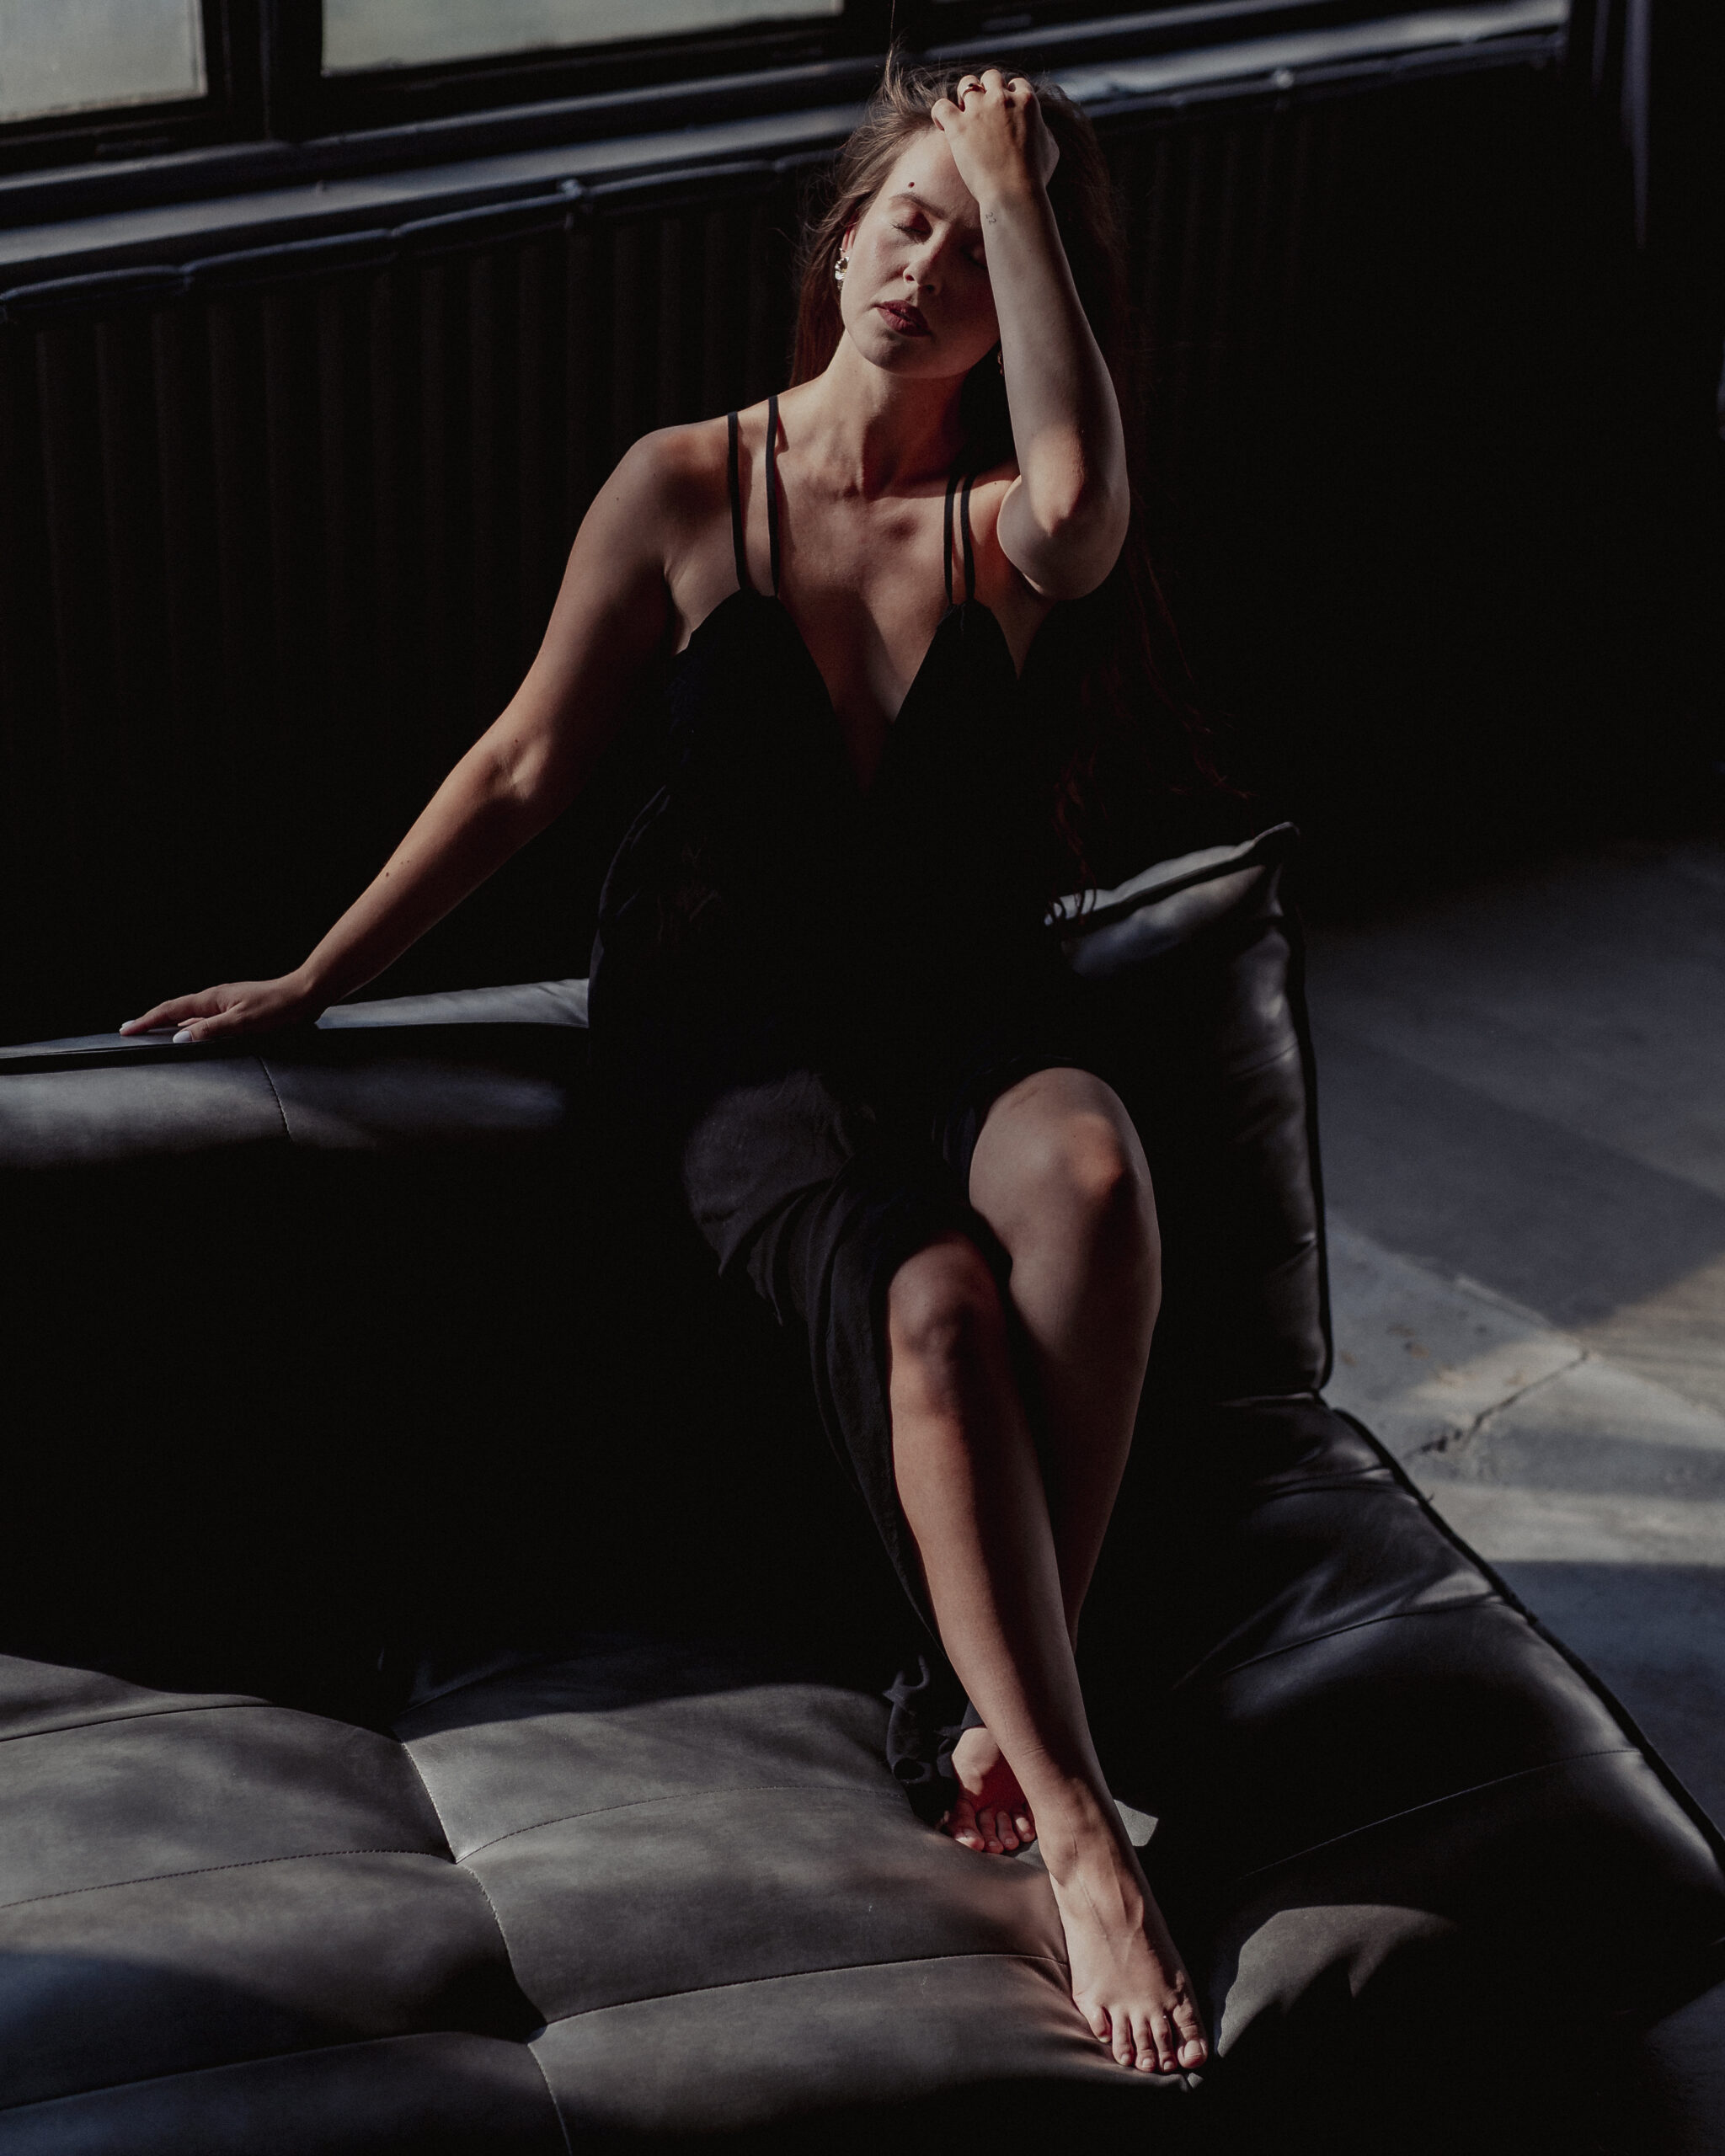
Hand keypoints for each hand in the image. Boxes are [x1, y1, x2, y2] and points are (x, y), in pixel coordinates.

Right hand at [119, 970, 323, 1043]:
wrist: (305, 995)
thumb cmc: (278, 1007)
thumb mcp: (242, 1023)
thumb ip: (210, 1031)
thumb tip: (178, 1038)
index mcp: (211, 1000)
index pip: (170, 1011)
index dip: (147, 1021)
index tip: (127, 1029)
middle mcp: (215, 999)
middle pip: (175, 1011)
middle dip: (151, 1020)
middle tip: (130, 1029)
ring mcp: (226, 1004)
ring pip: (189, 1015)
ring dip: (169, 1023)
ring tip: (153, 1032)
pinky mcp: (237, 1010)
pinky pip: (205, 1019)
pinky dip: (190, 1026)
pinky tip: (191, 1034)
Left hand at [930, 69, 1058, 208]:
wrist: (1014, 194)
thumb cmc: (1035, 177)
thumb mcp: (1051, 149)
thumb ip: (1043, 130)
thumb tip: (1040, 127)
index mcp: (1027, 101)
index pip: (1016, 83)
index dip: (1009, 96)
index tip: (1004, 112)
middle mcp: (1002, 98)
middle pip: (991, 77)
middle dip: (986, 90)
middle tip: (983, 112)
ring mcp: (979, 110)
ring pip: (966, 84)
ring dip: (963, 96)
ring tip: (963, 116)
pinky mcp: (958, 126)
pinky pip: (941, 106)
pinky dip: (940, 113)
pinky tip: (943, 126)